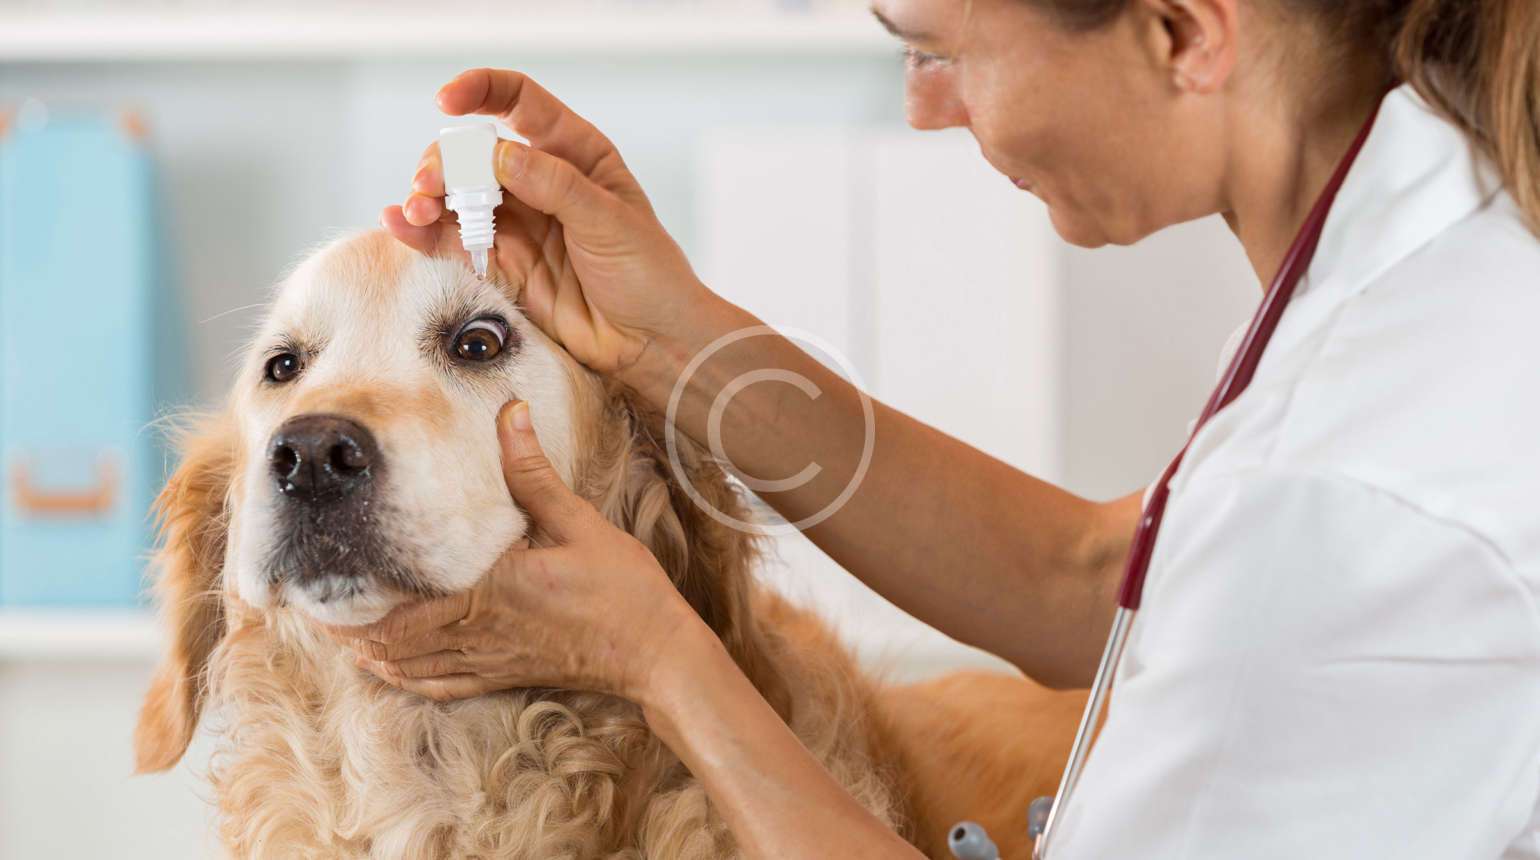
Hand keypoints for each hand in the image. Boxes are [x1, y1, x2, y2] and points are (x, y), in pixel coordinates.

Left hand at [328, 400, 707, 702]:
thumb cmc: (622, 589)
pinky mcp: (502, 676)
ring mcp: (488, 661)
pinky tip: (386, 668)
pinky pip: (439, 685)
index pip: (402, 603)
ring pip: (407, 666)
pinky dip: (403, 678)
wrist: (654, 652)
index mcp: (488, 591)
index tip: (320, 579)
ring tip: (333, 632)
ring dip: (366, 652)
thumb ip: (532, 472)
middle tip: (309, 605)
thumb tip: (509, 413)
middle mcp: (478, 632)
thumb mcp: (578, 521)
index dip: (354, 599)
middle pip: (391, 640)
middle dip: (345, 626)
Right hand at [386, 68, 722, 382]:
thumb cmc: (648, 274)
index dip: (481, 92)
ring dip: (429, 198)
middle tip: (432, 186)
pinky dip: (423, 233)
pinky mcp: (503, 265)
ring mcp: (518, 223)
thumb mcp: (610, 220)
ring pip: (456, 196)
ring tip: (418, 211)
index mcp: (574, 153)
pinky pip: (454, 241)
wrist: (652, 341)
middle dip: (445, 161)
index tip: (447, 100)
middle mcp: (539, 181)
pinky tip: (400, 225)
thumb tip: (498, 154)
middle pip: (474, 152)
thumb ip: (554, 185)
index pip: (520, 103)